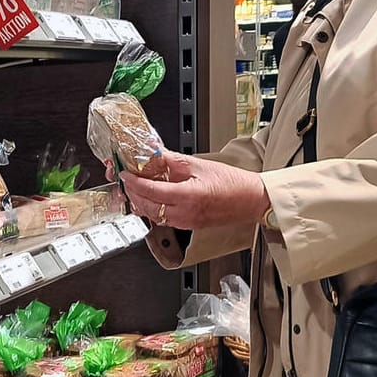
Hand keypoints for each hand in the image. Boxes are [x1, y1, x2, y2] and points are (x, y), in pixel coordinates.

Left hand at [120, 151, 268, 231]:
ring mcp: (185, 222)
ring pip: (153, 215)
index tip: (125, 173)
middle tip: (126, 179)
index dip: (134, 182)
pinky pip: (163, 219)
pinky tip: (151, 197)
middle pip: (147, 206)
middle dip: (132, 193)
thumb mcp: (199, 164)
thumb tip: (153, 151)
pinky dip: (153, 208)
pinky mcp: (188, 225)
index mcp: (188, 196)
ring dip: (141, 202)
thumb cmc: (232, 183)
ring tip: (135, 188)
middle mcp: (184, 213)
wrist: (251, 200)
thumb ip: (172, 160)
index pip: (151, 191)